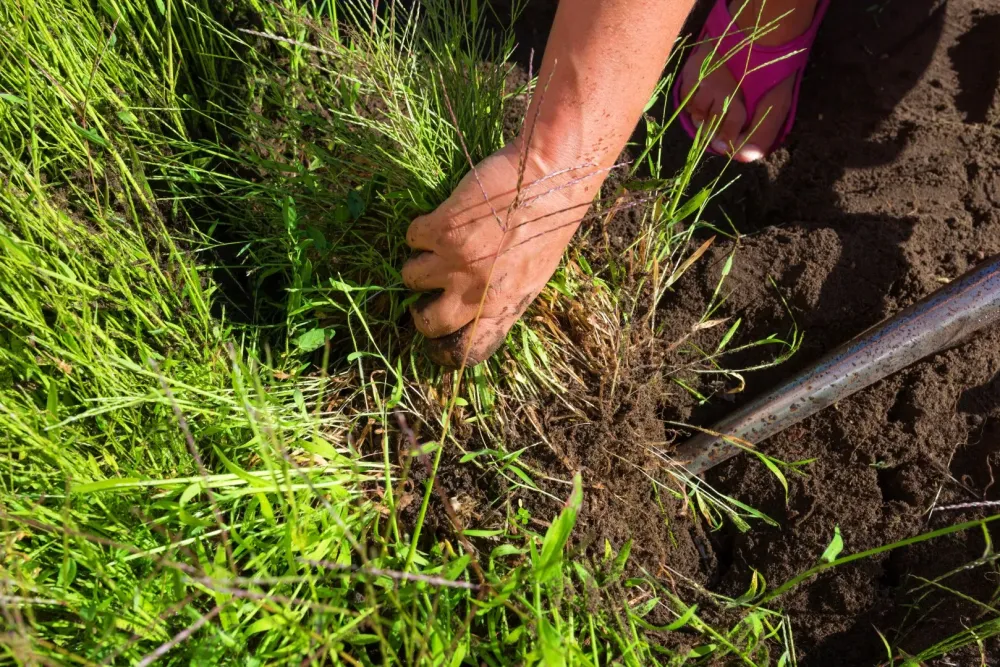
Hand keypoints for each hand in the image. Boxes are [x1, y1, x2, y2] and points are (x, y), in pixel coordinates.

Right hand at [403, 142, 603, 366]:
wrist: (550, 177)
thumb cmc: (550, 223)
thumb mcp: (535, 274)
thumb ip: (502, 295)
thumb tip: (476, 307)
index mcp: (504, 306)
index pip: (468, 349)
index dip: (446, 349)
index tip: (438, 339)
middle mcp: (476, 292)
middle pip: (429, 323)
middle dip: (421, 311)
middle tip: (425, 293)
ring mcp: (456, 261)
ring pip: (411, 277)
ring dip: (418, 262)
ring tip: (434, 247)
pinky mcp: (442, 230)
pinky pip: (412, 238)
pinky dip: (421, 229)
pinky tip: (439, 218)